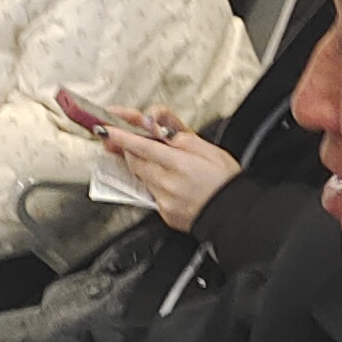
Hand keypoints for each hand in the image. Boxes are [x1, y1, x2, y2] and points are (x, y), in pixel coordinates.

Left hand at [103, 119, 242, 234]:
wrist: (234, 213)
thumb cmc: (225, 180)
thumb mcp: (208, 149)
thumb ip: (179, 137)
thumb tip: (158, 129)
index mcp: (179, 164)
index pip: (142, 146)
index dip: (122, 137)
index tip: (107, 130)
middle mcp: (168, 183)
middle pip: (136, 161)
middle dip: (131, 150)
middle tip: (131, 141)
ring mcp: (164, 200)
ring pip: (141, 177)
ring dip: (144, 166)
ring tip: (163, 163)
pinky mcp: (164, 213)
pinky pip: (150, 193)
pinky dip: (155, 184)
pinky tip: (171, 182)